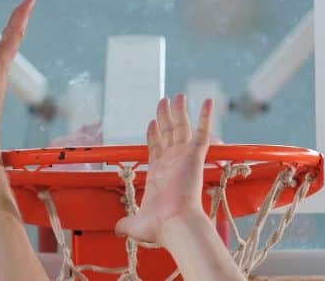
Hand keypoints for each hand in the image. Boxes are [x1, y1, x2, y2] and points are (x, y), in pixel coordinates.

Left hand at [115, 95, 213, 243]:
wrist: (174, 225)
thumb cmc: (159, 227)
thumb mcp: (136, 224)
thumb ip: (126, 224)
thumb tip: (118, 229)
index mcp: (159, 174)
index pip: (156, 148)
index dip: (153, 133)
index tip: (152, 121)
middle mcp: (172, 163)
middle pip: (168, 133)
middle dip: (165, 116)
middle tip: (164, 100)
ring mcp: (183, 157)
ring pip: (181, 127)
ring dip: (179, 110)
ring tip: (177, 95)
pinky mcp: (195, 156)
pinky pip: (201, 131)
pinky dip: (205, 116)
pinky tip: (206, 101)